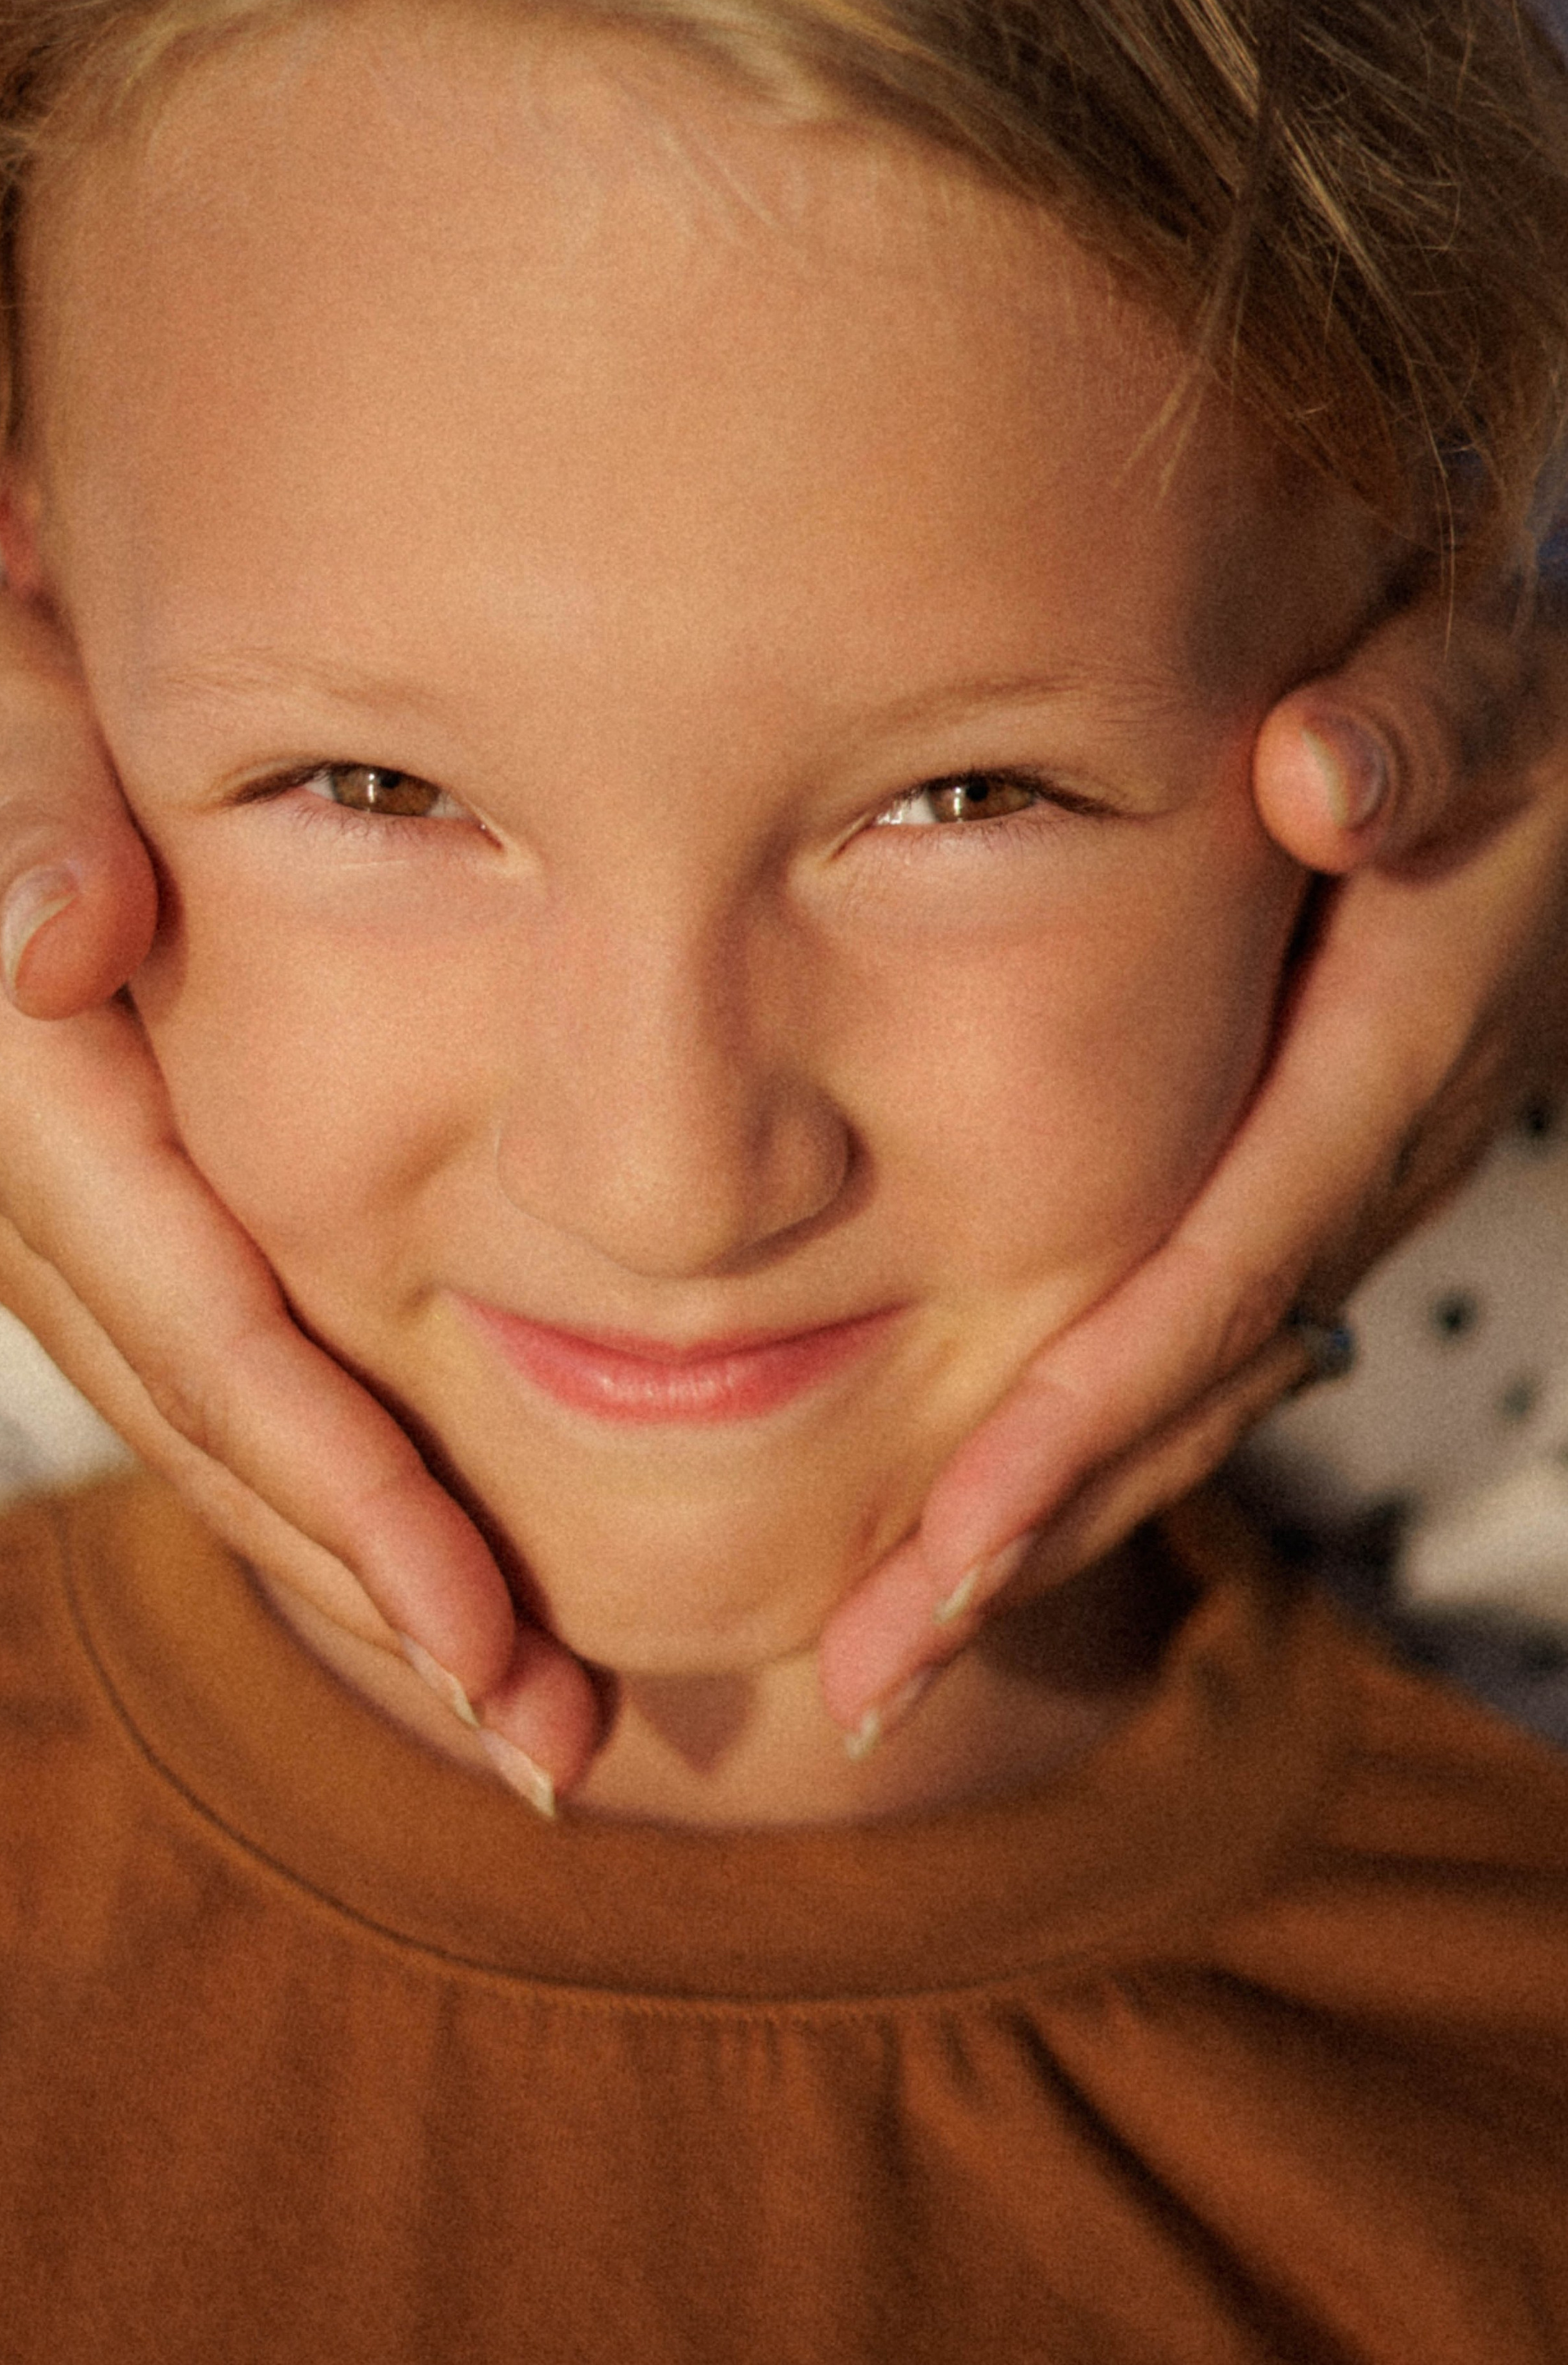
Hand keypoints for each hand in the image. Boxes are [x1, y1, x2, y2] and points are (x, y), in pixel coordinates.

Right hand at [0, 578, 604, 1806]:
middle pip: (231, 1447)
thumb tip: (69, 951)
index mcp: (44, 1116)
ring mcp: (54, 1249)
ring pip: (219, 1449)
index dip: (345, 1488)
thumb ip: (21, 817)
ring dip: (363, 1582)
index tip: (478, 1628)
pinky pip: (205, 1397)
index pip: (214, 1340)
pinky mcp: (83, 1241)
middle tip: (558, 1739)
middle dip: (390, 1598)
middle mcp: (44, 1223)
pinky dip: (310, 1494)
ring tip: (523, 1704)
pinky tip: (412, 1565)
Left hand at [816, 582, 1567, 1744]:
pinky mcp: (1292, 1194)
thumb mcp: (1476, 683)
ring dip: (1039, 1530)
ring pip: (1182, 1399)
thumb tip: (1325, 779)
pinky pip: (1183, 1351)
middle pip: (1183, 1388)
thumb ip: (1422, 730)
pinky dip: (1078, 1446)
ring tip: (877, 1657)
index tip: (949, 1541)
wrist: (1541, 768)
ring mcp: (1331, 1196)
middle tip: (864, 1682)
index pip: (1220, 1265)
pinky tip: (965, 1526)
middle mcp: (1363, 1165)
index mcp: (1388, 1057)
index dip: (1090, 1406)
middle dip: (1026, 1536)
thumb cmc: (1483, 704)